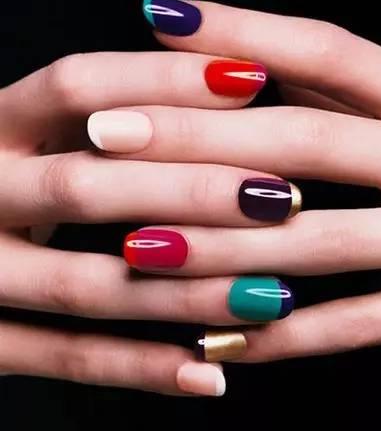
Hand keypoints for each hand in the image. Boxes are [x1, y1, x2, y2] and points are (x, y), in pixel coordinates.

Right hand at [0, 50, 296, 394]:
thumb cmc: (19, 174)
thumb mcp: (46, 130)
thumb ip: (112, 111)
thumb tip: (227, 85)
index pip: (77, 86)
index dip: (164, 80)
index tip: (253, 79)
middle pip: (85, 186)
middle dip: (191, 192)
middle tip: (283, 198)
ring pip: (84, 286)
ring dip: (184, 293)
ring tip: (271, 294)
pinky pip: (65, 359)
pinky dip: (141, 368)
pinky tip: (210, 372)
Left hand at [100, 0, 380, 361]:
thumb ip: (321, 79)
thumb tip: (221, 46)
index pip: (324, 52)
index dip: (241, 31)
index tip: (157, 16)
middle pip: (299, 140)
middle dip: (196, 139)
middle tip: (106, 136)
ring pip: (312, 242)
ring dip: (219, 249)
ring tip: (135, 248)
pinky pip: (350, 327)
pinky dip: (277, 337)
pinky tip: (209, 339)